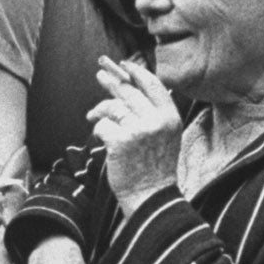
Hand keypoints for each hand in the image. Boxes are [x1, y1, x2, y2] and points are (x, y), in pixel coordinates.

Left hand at [89, 55, 180, 214]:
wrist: (151, 198)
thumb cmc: (155, 168)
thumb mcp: (165, 136)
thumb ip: (153, 112)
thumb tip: (130, 86)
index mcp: (170, 117)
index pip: (152, 84)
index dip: (135, 72)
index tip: (123, 65)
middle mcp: (156, 120)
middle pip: (129, 92)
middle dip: (112, 81)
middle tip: (100, 73)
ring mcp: (139, 130)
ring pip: (112, 107)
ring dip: (100, 110)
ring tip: (93, 115)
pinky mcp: (120, 141)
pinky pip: (102, 126)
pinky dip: (99, 132)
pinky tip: (103, 140)